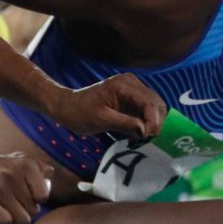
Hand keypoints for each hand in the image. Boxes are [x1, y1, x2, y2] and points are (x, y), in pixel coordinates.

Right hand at [0, 151, 53, 223]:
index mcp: (26, 165)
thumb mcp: (23, 159)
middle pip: (33, 211)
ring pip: (22, 219)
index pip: (43, 197)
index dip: (36, 199)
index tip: (27, 194)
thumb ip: (41, 167)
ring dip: (17, 217)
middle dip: (26, 209)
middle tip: (16, 201)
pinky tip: (0, 211)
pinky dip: (5, 220)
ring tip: (10, 208)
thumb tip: (49, 176)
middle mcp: (13, 176)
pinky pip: (6, 222)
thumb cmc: (3, 165)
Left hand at [50, 73, 164, 137]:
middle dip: (155, 123)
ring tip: (142, 139)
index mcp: (124, 85)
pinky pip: (145, 111)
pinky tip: (138, 134)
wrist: (66, 107)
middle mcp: (132, 84)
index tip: (147, 136)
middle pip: (156, 104)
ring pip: (154, 108)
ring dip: (152, 124)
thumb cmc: (79, 112)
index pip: (149, 102)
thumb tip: (145, 131)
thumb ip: (125, 123)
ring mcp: (133, 91)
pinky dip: (145, 123)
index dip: (153, 121)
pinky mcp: (131, 99)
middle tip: (146, 140)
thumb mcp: (101, 120)